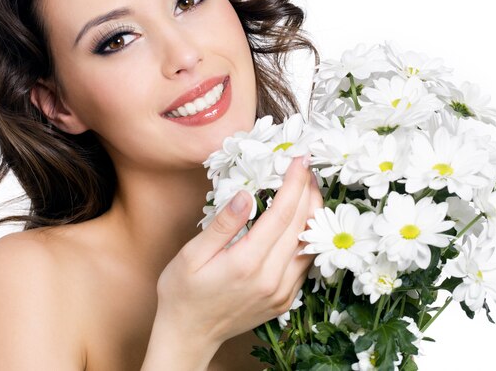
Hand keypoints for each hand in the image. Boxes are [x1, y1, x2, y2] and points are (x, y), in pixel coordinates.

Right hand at [154, 155, 322, 349]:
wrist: (188, 336)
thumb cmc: (183, 292)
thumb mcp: (192, 254)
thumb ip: (223, 224)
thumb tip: (246, 195)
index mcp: (247, 263)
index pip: (281, 213)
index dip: (293, 183)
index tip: (299, 160)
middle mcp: (271, 278)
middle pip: (301, 226)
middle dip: (308, 192)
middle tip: (307, 167)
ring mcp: (282, 292)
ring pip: (309, 244)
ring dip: (313, 213)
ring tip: (309, 188)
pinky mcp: (284, 299)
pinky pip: (305, 263)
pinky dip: (308, 237)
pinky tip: (303, 221)